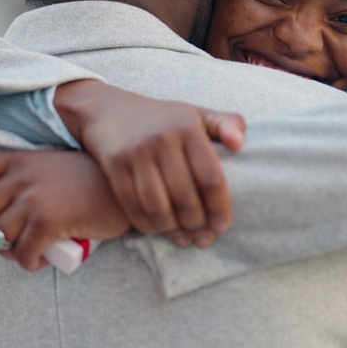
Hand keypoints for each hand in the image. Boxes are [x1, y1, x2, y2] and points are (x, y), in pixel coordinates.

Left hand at [0, 151, 130, 271]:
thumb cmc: (91, 182)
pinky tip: (40, 260)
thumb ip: (24, 183)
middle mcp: (20, 177)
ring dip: (10, 251)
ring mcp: (32, 198)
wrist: (126, 187)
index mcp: (18, 160)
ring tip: (28, 251)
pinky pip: (22, 253)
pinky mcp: (47, 221)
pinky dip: (28, 263)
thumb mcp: (52, 168)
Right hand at [52, 80, 244, 244]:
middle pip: (185, 197)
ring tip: (183, 238)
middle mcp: (163, 138)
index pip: (211, 178)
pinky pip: (133, 204)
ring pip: (158, 206)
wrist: (106, 109)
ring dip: (172, 229)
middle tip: (203, 238)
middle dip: (197, 224)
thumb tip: (240, 145)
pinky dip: (147, 224)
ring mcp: (137, 152)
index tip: (222, 226)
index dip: (219, 208)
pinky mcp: (114, 164)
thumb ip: (226, 124)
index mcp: (188, 127)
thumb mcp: (195, 114)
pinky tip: (158, 230)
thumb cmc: (160, 118)